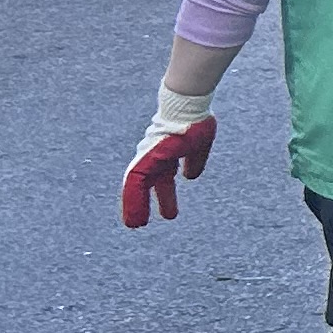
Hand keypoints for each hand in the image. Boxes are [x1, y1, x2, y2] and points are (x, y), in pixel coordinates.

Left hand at [121, 103, 216, 229]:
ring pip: (136, 188)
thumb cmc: (194, 120)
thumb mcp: (199, 147)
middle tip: (142, 224)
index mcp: (168, 156)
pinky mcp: (144, 160)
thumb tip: (190, 177)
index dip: (163, 196)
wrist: (186, 107)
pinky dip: (133, 201)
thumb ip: (194, 162)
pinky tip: (136, 214)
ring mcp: (148, 159)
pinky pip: (134, 185)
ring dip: (136, 207)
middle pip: (147, 185)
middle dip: (144, 204)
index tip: (167, 212)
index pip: (162, 179)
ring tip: (136, 225)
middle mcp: (155, 158)